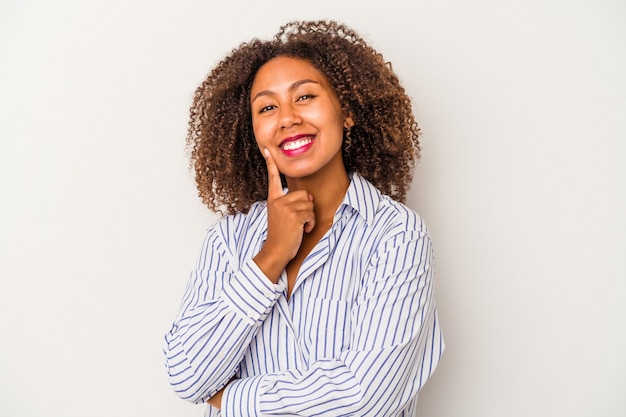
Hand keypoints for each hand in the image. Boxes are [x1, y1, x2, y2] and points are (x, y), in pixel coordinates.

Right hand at [253, 149, 314, 280]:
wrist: (276, 251)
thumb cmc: (281, 235)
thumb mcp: (282, 216)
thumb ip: (292, 204)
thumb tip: (310, 197)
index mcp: (273, 199)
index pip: (273, 178)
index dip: (271, 164)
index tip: (267, 150)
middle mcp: (277, 201)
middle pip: (304, 194)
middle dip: (307, 208)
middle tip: (297, 220)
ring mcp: (285, 208)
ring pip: (310, 204)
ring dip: (309, 217)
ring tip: (298, 226)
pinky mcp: (293, 216)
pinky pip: (311, 214)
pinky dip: (310, 224)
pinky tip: (302, 230)